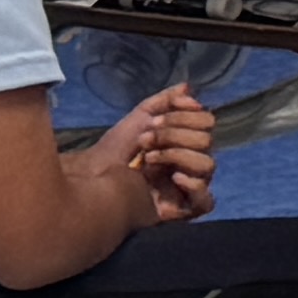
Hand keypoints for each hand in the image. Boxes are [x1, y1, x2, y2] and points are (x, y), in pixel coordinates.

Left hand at [80, 90, 209, 232]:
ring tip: (148, 159)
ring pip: (208, 165)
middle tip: (144, 140)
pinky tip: (173, 178)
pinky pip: (206, 200)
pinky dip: (194, 185)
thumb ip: (164, 101)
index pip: (206, 121)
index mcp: (184, 141)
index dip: (185, 116)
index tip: (154, 121)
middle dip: (175, 135)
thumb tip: (188, 88)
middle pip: (207, 140)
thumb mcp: (137, 119)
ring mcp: (187, 187)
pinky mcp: (183, 209)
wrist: (89, 184)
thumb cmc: (111, 153)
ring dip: (178, 156)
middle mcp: (189, 162)